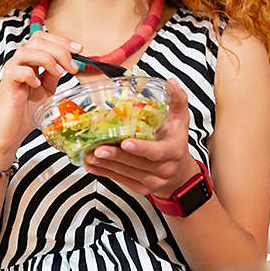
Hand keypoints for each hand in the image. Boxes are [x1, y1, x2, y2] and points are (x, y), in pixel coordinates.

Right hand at [0, 31, 78, 165]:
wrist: (10, 131)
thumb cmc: (25, 111)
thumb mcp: (47, 90)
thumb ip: (54, 75)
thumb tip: (71, 63)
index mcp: (30, 60)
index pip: (43, 38)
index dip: (61, 40)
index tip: (79, 50)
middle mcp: (20, 62)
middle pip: (37, 39)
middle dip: (59, 49)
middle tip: (72, 66)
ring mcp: (12, 70)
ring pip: (27, 51)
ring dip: (48, 59)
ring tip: (59, 74)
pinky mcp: (6, 83)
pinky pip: (17, 70)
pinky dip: (30, 75)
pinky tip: (37, 85)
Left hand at [83, 78, 198, 196]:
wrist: (180, 175)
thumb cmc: (176, 142)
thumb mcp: (180, 121)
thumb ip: (177, 101)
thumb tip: (171, 82)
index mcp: (173, 151)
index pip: (157, 152)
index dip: (141, 148)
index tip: (125, 141)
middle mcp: (164, 169)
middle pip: (136, 163)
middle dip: (116, 156)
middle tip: (97, 148)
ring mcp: (152, 182)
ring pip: (126, 173)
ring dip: (106, 165)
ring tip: (89, 154)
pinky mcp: (141, 188)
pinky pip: (122, 181)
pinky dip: (105, 173)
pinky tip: (92, 166)